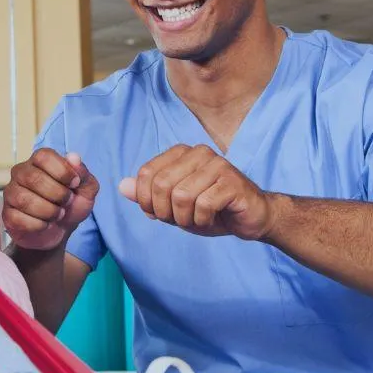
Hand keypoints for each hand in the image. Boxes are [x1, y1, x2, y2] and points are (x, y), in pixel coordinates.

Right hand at [3, 148, 98, 250]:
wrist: (60, 231)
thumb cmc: (71, 204)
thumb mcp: (86, 189)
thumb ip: (83, 173)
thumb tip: (74, 158)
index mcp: (39, 160)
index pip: (44, 157)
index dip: (62, 171)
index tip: (75, 184)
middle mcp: (21, 172)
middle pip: (34, 178)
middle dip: (57, 194)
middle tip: (67, 202)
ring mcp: (11, 193)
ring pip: (24, 200)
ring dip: (48, 211)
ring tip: (58, 214)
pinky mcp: (8, 214)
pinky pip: (18, 218)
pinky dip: (38, 224)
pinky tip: (45, 224)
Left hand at [118, 144, 276, 239]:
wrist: (250, 218)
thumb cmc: (211, 210)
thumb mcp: (172, 205)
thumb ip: (148, 195)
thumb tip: (122, 186)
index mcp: (181, 153)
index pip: (146, 173)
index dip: (146, 200)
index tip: (157, 214)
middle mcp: (198, 152)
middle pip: (161, 185)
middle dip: (165, 211)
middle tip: (179, 220)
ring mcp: (217, 165)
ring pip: (181, 196)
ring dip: (185, 219)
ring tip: (196, 219)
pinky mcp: (232, 181)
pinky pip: (203, 205)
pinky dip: (202, 220)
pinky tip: (212, 218)